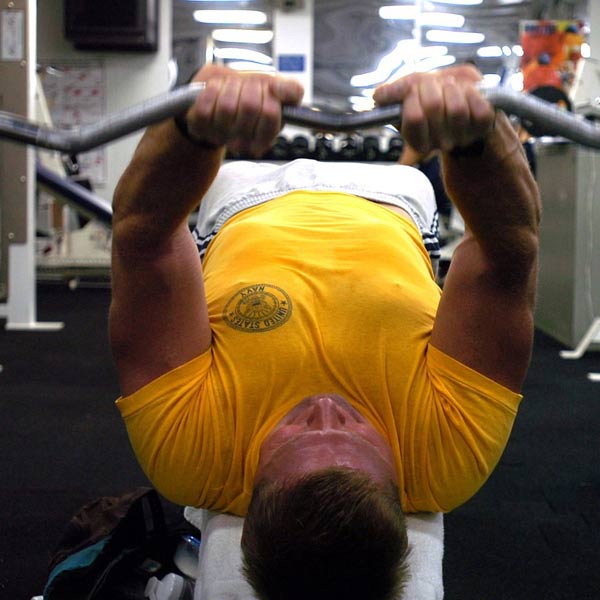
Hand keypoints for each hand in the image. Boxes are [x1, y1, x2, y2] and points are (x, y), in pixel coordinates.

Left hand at [184, 64, 303, 155]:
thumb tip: (291, 92)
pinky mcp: (200, 126)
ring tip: (228, 88)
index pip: (271, 114)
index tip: (265, 88)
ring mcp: (221, 136)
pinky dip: (210, 89)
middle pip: (250, 107)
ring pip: (228, 106)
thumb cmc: (245, 93)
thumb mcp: (272, 89)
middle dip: (247, 87)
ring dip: (228, 87)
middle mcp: (244, 143)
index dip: (269, 93)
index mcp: (265, 135)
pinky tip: (214, 90)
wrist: (213, 96)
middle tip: (244, 86)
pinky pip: (206, 105)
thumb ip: (289, 90)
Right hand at [373, 65, 494, 154]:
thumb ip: (394, 92)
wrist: (465, 94)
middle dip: (434, 85)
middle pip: (433, 107)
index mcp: (416, 137)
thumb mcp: (410, 90)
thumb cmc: (434, 92)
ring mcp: (461, 137)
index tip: (416, 88)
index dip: (414, 94)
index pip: (413, 117)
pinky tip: (470, 93)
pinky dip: (475, 92)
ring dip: (454, 88)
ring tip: (453, 88)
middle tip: (437, 85)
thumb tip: (378, 96)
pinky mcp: (483, 127)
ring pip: (456, 108)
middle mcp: (437, 143)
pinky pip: (479, 108)